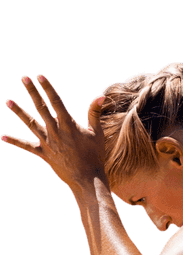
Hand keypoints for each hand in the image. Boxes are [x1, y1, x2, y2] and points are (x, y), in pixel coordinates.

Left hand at [3, 74, 107, 189]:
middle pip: (41, 107)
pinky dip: (15, 141)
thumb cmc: (95, 155)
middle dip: (32, 91)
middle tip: (24, 78)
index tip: (40, 76)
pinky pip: (26, 146)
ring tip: (7, 101)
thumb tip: (100, 96)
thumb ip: (94, 113)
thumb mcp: (96, 133)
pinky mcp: (43, 153)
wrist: (87, 178)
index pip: (56, 101)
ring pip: (30, 123)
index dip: (48, 87)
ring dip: (18, 112)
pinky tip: (3, 136)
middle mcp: (55, 131)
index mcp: (68, 125)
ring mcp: (47, 142)